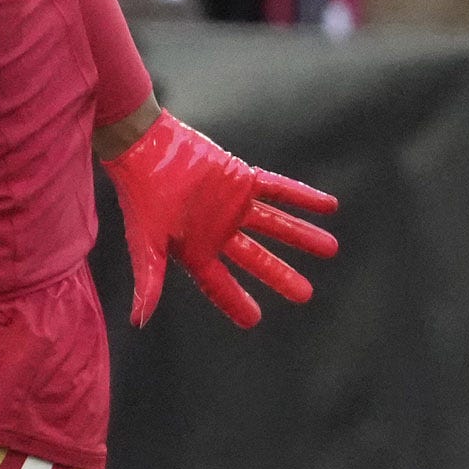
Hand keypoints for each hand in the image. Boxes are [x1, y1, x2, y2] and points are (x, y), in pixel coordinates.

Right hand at [101, 111, 338, 327]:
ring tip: (329, 248)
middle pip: (256, 259)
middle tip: (304, 294)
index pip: (219, 284)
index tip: (254, 320)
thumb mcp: (146, 243)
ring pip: (274, 225)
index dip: (236, 302)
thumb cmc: (142, 197)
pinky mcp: (242, 178)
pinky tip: (328, 205)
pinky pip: (278, 190)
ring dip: (301, 236)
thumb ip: (149, 280)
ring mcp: (233, 205)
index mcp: (196, 250)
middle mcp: (218, 231)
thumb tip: (139, 321)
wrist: (144, 148)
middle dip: (281, 275)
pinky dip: (303, 197)